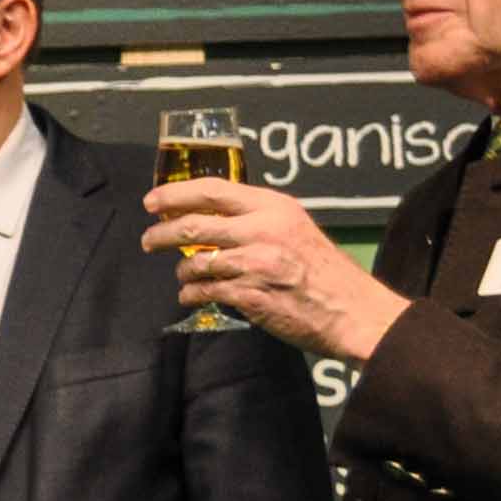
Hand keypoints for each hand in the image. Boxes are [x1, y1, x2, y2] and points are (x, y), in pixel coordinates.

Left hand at [140, 179, 407, 360]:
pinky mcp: (249, 295)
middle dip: (161, 233)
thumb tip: (213, 218)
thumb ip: (257, 220)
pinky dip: (190, 293)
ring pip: (195, 261)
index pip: (212, 190)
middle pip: (193, 224)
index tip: (152, 201)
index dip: (175, 194)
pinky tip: (191, 295)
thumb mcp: (295, 228)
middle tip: (148, 240)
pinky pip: (204, 291)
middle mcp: (261, 229)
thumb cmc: (324, 270)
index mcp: (273, 206)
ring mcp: (253, 263)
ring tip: (183, 274)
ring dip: (182, 270)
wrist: (351, 310)